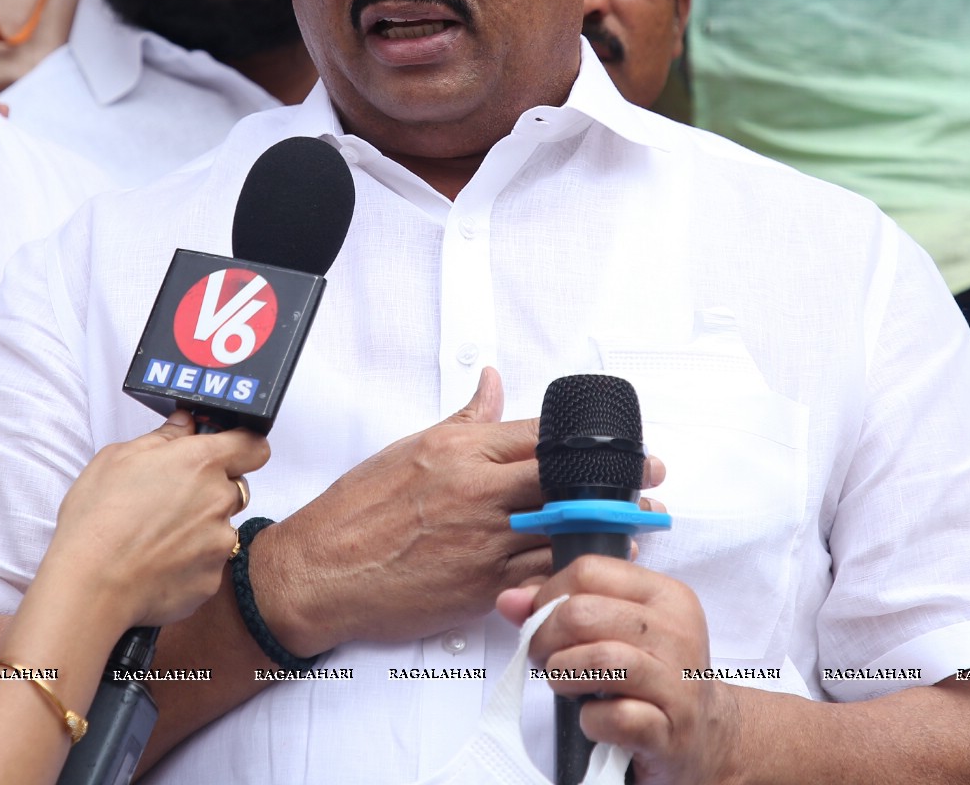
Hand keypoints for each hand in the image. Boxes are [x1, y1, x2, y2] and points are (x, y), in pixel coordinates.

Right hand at [43, 411, 269, 627]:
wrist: (90, 585)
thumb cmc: (97, 519)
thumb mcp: (118, 458)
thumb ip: (163, 438)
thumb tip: (185, 424)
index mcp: (201, 463)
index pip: (253, 446)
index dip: (243, 447)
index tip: (227, 451)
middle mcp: (219, 500)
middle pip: (234, 488)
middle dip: (211, 490)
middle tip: (172, 500)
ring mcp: (219, 542)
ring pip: (221, 527)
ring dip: (200, 528)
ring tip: (157, 537)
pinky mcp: (212, 578)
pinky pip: (209, 563)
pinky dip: (190, 562)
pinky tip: (157, 563)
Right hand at [252, 367, 667, 657]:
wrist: (320, 571)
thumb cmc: (356, 512)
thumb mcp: (410, 448)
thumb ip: (464, 418)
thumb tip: (491, 381)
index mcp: (459, 451)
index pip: (541, 437)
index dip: (589, 442)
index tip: (622, 445)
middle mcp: (476, 492)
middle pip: (563, 480)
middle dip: (613, 482)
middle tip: (649, 482)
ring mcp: (481, 541)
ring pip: (561, 531)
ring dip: (603, 529)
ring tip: (636, 526)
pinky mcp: (480, 586)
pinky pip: (540, 576)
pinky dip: (570, 571)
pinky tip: (592, 566)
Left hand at [498, 558, 735, 784]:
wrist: (705, 736)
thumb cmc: (652, 676)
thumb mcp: (616, 631)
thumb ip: (561, 608)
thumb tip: (509, 600)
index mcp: (665, 595)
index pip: (589, 570)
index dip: (549, 596)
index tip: (544, 623)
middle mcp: (678, 631)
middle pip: (583, 613)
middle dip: (546, 639)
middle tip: (546, 659)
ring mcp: (679, 682)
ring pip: (600, 659)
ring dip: (564, 676)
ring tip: (564, 684)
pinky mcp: (672, 730)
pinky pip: (615, 716)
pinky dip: (590, 720)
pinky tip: (593, 719)